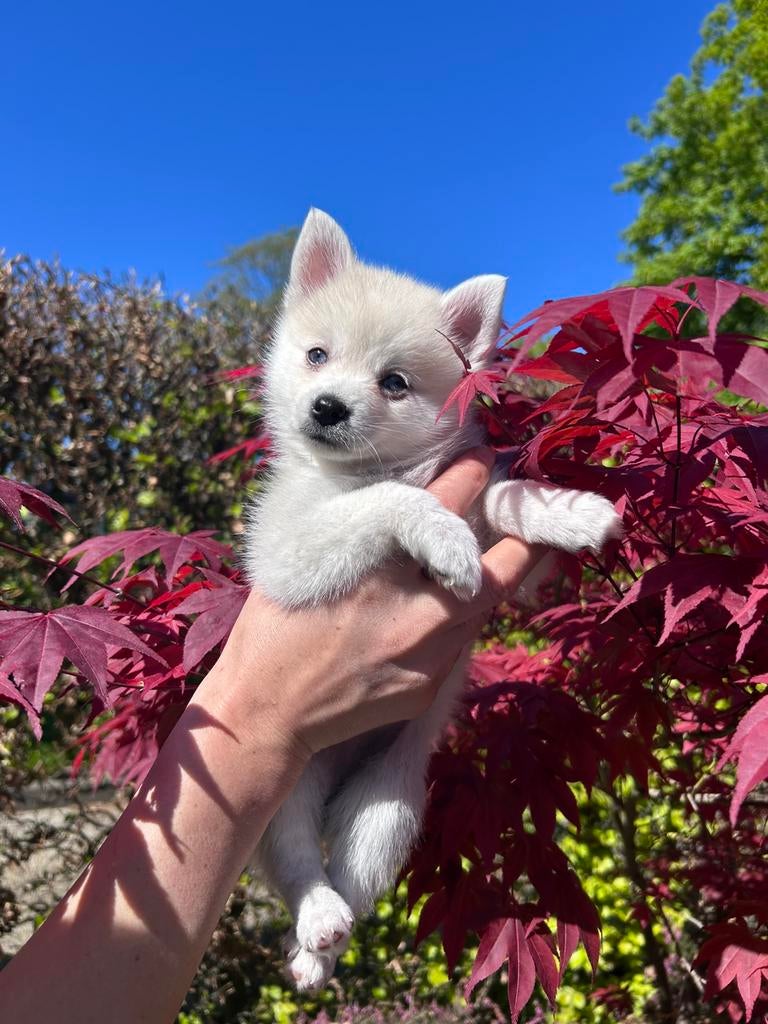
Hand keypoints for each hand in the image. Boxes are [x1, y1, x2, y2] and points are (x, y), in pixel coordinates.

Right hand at [204, 448, 545, 757]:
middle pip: (497, 570)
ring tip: (479, 562)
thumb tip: (404, 501)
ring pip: (481, 609)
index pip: (445, 505)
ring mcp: (427, 657)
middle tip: (533, 521)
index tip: (483, 460)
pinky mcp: (428, 689)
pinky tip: (433, 617)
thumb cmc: (273, 626)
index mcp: (377, 568)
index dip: (473, 475)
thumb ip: (361, 533)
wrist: (265, 711)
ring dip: (482, 583)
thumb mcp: (306, 559)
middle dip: (525, 542)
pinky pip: (458, 645)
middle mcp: (413, 613)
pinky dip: (454, 623)